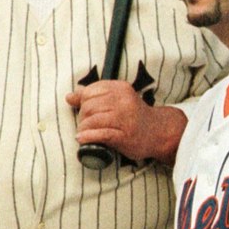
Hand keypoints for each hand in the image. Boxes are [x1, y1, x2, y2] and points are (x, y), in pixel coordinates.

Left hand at [66, 80, 185, 164]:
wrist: (158, 132)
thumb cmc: (133, 116)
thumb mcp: (117, 100)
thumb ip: (94, 96)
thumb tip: (70, 96)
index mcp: (121, 88)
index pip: (90, 91)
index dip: (83, 102)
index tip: (87, 111)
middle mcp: (124, 101)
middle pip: (89, 106)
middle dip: (82, 117)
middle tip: (86, 125)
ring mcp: (125, 118)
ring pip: (92, 120)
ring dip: (83, 129)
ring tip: (85, 133)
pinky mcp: (125, 135)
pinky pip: (99, 134)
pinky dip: (87, 137)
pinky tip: (82, 140)